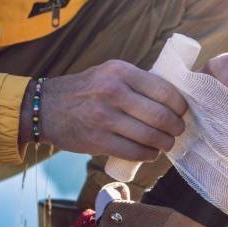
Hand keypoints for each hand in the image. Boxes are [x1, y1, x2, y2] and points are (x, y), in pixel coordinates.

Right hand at [21, 60, 186, 160]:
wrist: (44, 107)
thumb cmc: (85, 91)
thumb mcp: (109, 74)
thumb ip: (137, 83)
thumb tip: (173, 100)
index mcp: (120, 71)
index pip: (165, 91)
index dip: (180, 106)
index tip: (182, 113)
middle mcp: (113, 92)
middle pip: (161, 116)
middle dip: (176, 128)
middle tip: (177, 131)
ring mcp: (104, 117)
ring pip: (150, 137)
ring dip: (165, 144)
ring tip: (166, 144)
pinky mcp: (97, 140)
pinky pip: (134, 152)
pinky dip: (149, 155)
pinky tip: (150, 153)